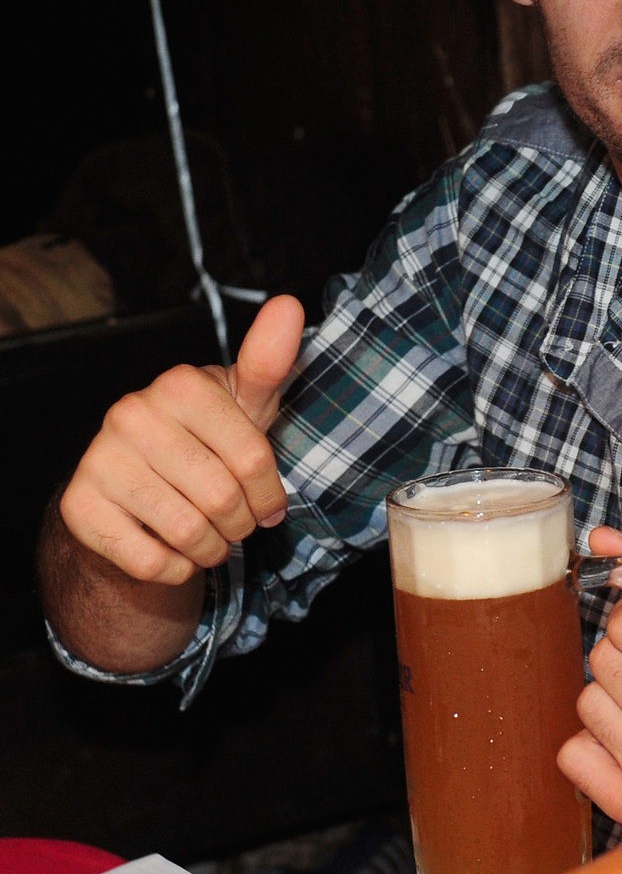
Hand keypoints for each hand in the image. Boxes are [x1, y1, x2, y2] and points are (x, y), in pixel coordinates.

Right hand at [58, 294, 305, 587]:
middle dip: (240, 524)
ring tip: (210, 538)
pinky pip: (151, 561)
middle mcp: (132, 413)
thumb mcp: (243, 405)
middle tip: (237, 524)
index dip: (270, 493)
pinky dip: (176, 568)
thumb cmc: (203, 443)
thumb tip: (289, 305)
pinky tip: (173, 550)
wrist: (134, 494)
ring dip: (211, 548)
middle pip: (221, 496)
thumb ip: (268, 362)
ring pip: (187, 531)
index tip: (269, 505)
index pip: (252, 457)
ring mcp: (100, 458)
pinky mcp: (80, 506)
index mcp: (179, 385)